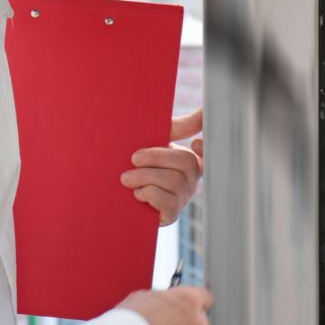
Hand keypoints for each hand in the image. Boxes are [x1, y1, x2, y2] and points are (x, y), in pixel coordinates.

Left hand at [121, 109, 203, 226]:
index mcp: (189, 157)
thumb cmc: (138, 163)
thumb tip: (203, 110)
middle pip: (186, 162)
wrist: (115, 194)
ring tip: (126, 178)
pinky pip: (168, 202)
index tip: (195, 143)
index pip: (209, 151)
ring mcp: (183, 196)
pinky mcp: (172, 214)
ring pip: (173, 181)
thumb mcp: (156, 141)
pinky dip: (149, 194)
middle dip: (156, 158)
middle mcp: (191, 177)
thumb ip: (178, 127)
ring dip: (144, 177)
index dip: (207, 148)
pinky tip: (137, 194)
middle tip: (133, 159)